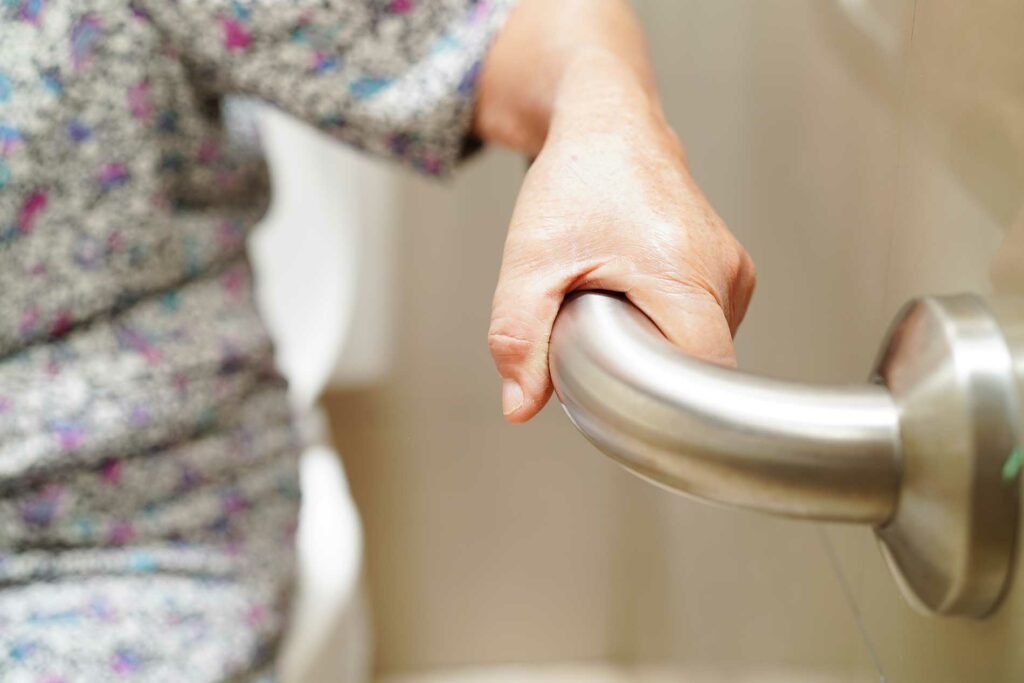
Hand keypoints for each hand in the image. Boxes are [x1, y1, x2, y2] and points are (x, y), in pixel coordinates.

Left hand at [477, 5, 755, 422]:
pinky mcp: (732, 272)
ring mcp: (735, 272)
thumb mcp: (530, 261)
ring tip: (616, 314)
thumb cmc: (576, 181)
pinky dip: (668, 333)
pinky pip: (707, 329)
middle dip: (645, 379)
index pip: (697, 380)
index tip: (618, 412)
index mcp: (684, 272)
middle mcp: (725, 273)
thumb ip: (519, 337)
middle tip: (597, 346)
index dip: (659, 411)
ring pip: (703, 353)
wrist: (609, 125)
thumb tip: (520, 408)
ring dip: (656, 354)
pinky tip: (636, 307)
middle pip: (697, 371)